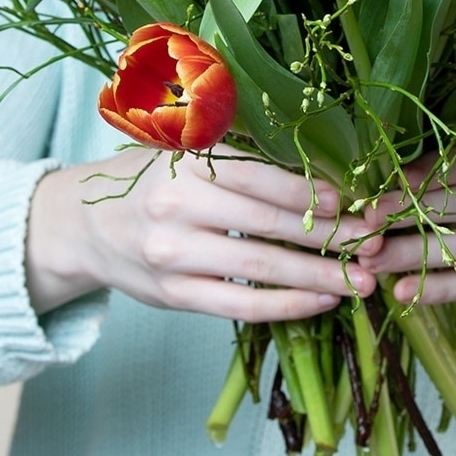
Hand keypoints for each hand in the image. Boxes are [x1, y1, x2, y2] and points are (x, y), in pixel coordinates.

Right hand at [26, 148, 379, 321]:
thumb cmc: (151, 179)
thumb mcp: (182, 148)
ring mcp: (173, 257)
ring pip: (258, 271)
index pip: (257, 178)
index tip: (352, 201)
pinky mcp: (173, 296)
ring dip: (316, 277)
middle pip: (265, 226)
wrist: (82, 225)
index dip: (308, 191)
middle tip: (373, 243)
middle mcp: (176, 210)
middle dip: (327, 236)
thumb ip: (238, 151)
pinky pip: (238, 306)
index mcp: (185, 165)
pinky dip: (285, 307)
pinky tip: (321, 302)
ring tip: (360, 281)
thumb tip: (317, 154)